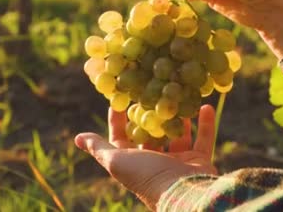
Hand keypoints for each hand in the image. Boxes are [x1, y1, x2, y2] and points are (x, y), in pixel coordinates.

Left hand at [74, 105, 217, 210]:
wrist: (183, 192)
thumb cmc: (146, 176)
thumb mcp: (116, 160)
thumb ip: (98, 147)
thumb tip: (78, 137)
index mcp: (133, 161)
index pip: (122, 136)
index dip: (119, 118)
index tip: (120, 97)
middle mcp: (155, 160)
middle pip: (151, 132)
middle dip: (151, 112)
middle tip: (152, 89)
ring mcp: (178, 160)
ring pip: (178, 133)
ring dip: (178, 116)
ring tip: (178, 95)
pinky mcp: (199, 160)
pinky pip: (204, 138)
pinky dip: (205, 123)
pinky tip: (204, 105)